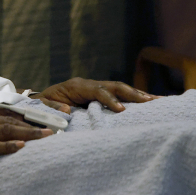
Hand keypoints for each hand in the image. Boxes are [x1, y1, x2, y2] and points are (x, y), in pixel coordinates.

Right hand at [0, 101, 51, 184]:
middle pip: (10, 116)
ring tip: (48, 136)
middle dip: (35, 120)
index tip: (46, 114)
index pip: (4, 107)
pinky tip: (22, 148)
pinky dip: (8, 146)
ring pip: (5, 129)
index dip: (27, 110)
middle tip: (56, 124)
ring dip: (29, 133)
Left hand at [36, 78, 160, 112]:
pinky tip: (147, 104)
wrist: (38, 101)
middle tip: (151, 101)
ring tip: (157, 101)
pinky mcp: (98, 95)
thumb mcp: (41, 106)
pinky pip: (118, 95)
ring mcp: (95, 88)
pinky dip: (132, 99)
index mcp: (76, 86)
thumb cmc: (40, 106)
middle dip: (133, 93)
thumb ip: (51, 107)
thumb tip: (67, 110)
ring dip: (138, 95)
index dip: (110, 99)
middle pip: (114, 86)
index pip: (98, 91)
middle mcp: (88, 84)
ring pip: (119, 89)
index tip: (121, 110)